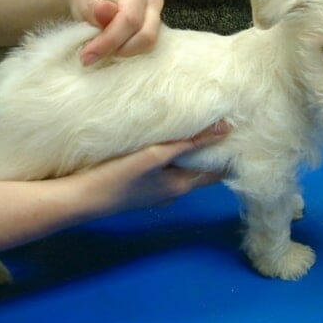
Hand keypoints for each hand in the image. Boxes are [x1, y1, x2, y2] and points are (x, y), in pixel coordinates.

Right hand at [64, 121, 230, 218]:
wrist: (83, 199)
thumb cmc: (119, 178)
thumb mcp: (156, 156)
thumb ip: (189, 143)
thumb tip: (224, 129)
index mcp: (181, 186)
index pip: (216, 171)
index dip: (228, 154)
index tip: (239, 134)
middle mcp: (173, 191)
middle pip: (199, 169)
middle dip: (210, 150)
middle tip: (220, 124)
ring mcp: (156, 190)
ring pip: (181, 168)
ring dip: (190, 151)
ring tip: (197, 126)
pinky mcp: (141, 186)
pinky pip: (165, 169)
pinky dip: (172, 155)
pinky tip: (165, 141)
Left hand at [67, 0, 163, 64]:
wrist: (82, 6)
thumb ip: (88, 3)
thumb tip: (105, 10)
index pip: (129, 19)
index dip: (109, 40)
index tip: (87, 56)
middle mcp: (152, 2)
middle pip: (146, 35)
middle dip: (118, 50)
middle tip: (91, 57)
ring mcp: (156, 21)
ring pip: (149, 47)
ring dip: (123, 54)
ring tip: (100, 52)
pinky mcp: (153, 36)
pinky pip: (147, 53)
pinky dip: (128, 58)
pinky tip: (110, 55)